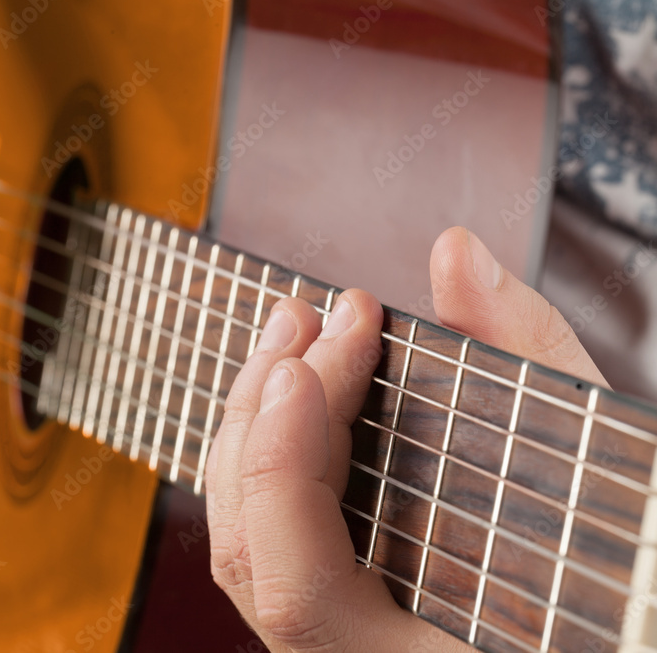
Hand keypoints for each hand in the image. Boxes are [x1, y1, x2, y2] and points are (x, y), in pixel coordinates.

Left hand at [205, 227, 607, 651]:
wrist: (614, 616)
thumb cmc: (623, 581)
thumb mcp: (606, 470)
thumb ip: (529, 356)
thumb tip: (455, 253)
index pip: (299, 593)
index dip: (282, 472)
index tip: (310, 359)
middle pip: (251, 554)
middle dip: (263, 417)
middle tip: (306, 318)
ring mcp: (339, 638)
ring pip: (247, 542)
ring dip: (257, 423)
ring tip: (296, 331)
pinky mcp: (342, 602)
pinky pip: (272, 532)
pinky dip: (275, 451)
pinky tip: (299, 385)